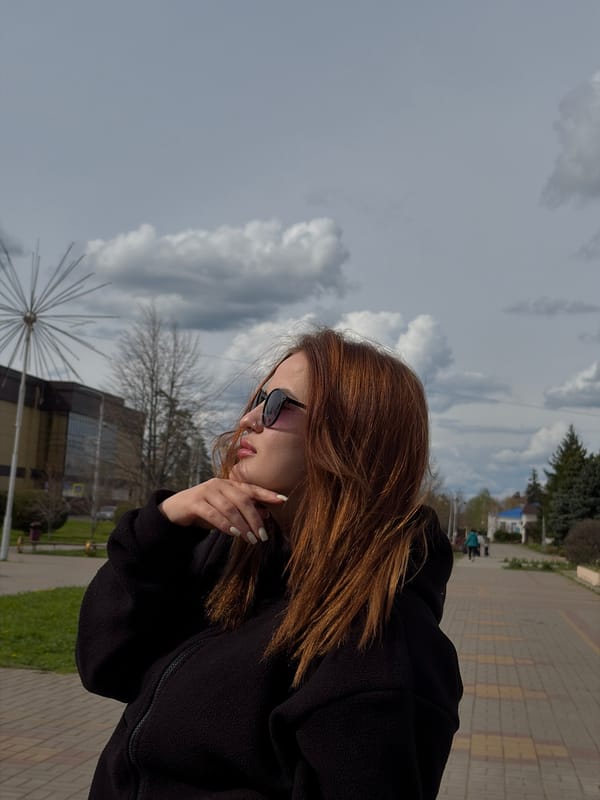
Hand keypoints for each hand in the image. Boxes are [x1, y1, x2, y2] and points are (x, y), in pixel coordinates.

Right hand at [158, 478, 286, 543]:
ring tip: (250, 539)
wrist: (174, 510)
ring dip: (242, 525)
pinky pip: (214, 514)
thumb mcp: (226, 510)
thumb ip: (244, 510)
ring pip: (230, 508)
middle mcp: (219, 484)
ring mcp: (206, 491)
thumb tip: (267, 514)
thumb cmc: (205, 509)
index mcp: (229, 484)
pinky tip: (234, 534)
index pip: (252, 488)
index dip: (267, 494)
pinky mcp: (195, 502)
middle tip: (263, 535)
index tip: (284, 500)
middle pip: (243, 500)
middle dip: (255, 518)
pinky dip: (225, 525)